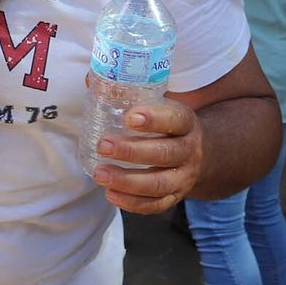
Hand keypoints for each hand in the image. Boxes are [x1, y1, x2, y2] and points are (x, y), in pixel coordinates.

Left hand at [88, 96, 202, 214]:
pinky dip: (133, 203)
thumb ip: (128, 94)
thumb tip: (90, 79)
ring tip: (99, 174)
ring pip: (159, 183)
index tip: (130, 117)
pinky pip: (156, 205)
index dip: (155, 119)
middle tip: (103, 145)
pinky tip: (111, 194)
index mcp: (185, 122)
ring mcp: (183, 176)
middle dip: (132, 152)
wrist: (195, 152)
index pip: (175, 119)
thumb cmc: (165, 124)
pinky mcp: (175, 196)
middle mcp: (189, 150)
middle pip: (165, 154)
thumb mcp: (157, 105)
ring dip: (127, 181)